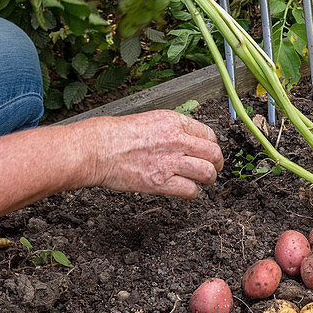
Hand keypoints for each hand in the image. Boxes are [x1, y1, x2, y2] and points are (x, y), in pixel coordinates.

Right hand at [77, 111, 224, 198]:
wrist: (95, 148)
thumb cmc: (114, 134)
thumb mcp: (149, 120)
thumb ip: (171, 130)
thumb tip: (186, 140)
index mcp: (174, 122)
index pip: (209, 134)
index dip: (211, 146)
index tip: (208, 152)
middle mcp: (177, 140)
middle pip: (214, 153)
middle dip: (216, 163)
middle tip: (213, 168)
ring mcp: (170, 162)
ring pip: (208, 172)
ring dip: (208, 179)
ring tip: (203, 181)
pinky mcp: (161, 182)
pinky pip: (190, 191)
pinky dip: (192, 193)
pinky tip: (186, 190)